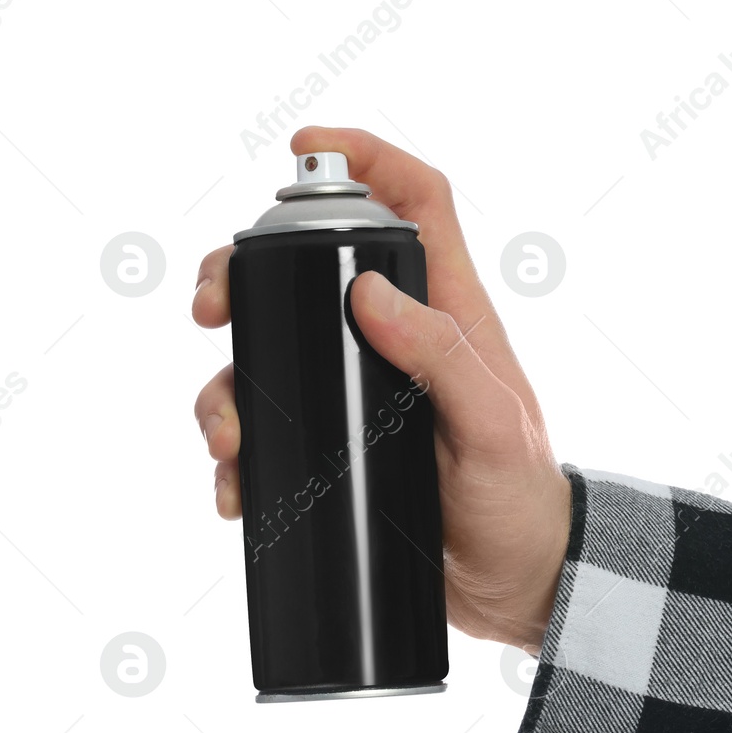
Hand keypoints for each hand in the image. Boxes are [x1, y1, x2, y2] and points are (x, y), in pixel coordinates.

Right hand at [191, 126, 570, 652]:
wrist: (515, 586)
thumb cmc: (522, 502)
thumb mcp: (494, 428)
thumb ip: (444, 357)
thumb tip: (369, 293)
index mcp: (450, 315)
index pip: (417, 201)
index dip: (367, 156)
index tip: (305, 146)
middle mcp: (399, 342)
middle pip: (309, 270)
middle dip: (243, 273)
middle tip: (209, 309)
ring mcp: (362, 395)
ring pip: (270, 354)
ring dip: (228, 384)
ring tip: (227, 436)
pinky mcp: (337, 449)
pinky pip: (269, 431)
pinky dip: (238, 452)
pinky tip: (235, 485)